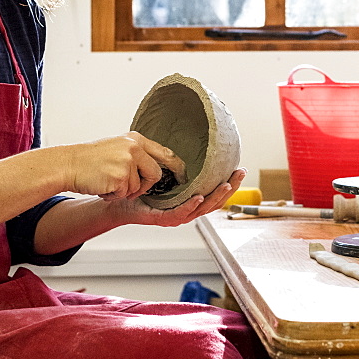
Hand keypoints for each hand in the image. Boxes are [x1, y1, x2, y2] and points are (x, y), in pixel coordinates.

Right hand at [64, 132, 182, 199]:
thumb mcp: (117, 147)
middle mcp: (134, 147)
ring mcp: (128, 161)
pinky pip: (124, 194)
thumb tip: (157, 165)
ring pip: (138, 187)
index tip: (182, 175)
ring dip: (123, 190)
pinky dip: (113, 195)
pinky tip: (102, 185)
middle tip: (126, 186)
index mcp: (135, 139)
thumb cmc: (89, 160)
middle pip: (155, 174)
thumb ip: (137, 153)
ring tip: (106, 180)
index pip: (165, 152)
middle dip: (145, 185)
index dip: (176, 166)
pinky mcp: (120, 176)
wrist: (67, 164)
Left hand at [107, 168, 246, 227]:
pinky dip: (191, 206)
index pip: (214, 192)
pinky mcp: (162, 219)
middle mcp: (186, 209)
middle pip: (214, 202)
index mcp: (189, 200)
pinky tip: (199, 197)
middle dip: (230, 188)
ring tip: (226, 184)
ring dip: (215, 197)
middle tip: (240, 174)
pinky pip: (180, 213)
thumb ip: (176, 162)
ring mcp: (175, 216)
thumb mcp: (162, 171)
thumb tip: (188, 140)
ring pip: (202, 209)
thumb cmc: (140, 188)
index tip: (240, 169)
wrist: (118, 202)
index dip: (229, 183)